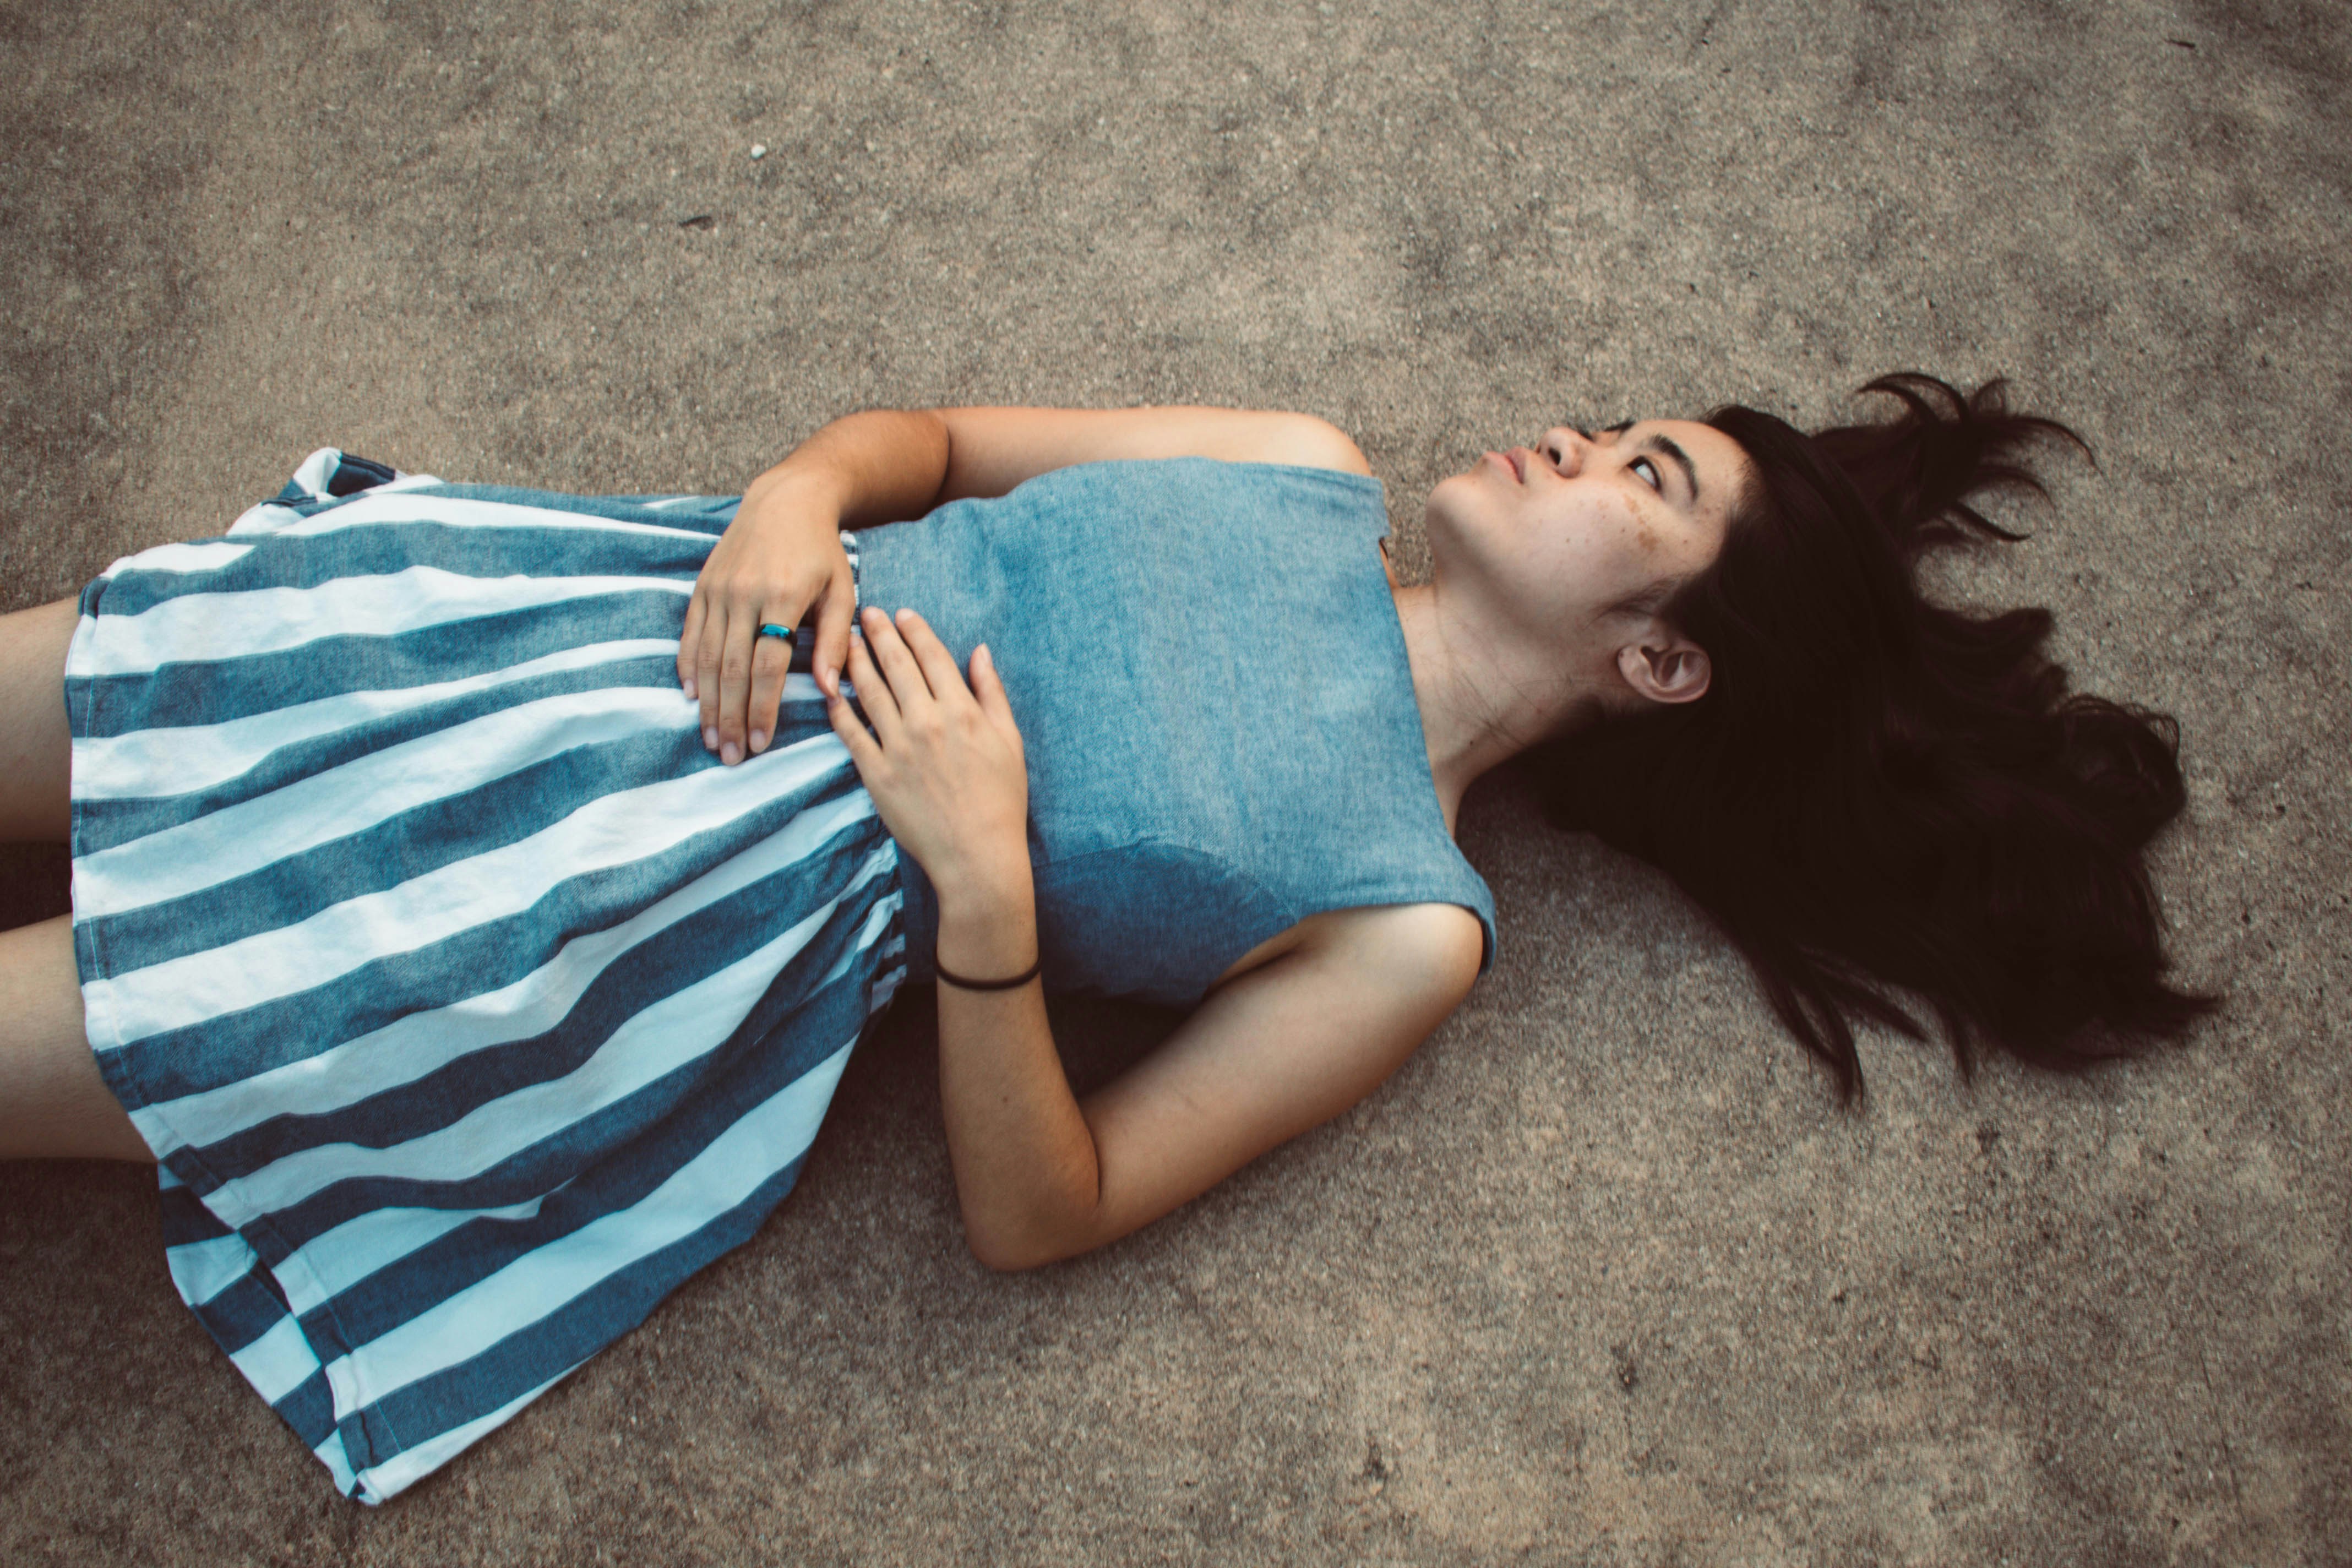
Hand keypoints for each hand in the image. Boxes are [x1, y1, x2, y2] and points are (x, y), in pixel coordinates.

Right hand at [678, 467, 857, 763]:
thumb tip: (828, 691)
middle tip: (730, 757)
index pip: (768, 666)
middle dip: (731, 718)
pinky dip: (688, 667)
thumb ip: (835, 642)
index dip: (762, 709)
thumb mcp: (841, 592)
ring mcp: (718, 590)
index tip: (761, 744)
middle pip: (731, 669)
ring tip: (711, 738)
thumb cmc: (821, 552)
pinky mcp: (702, 586)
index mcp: (782, 597)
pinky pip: (690, 634)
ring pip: (706, 657)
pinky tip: (692, 697)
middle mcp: (744, 594)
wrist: (786, 500)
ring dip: (707, 703)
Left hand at [829, 607, 1029, 900]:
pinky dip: (839, 710)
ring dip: (855, 662)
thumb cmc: (1000, 800)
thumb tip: (979, 652)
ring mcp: (898, 748)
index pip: (932, 656)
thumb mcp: (1010, 741)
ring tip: (846, 642)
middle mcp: (927, 722)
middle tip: (865, 613)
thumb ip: (991, 692)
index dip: (915, 629)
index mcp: (962, 711)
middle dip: (878, 633)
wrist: (976, 855)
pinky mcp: (876, 774)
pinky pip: (851, 734)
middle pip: (896, 665)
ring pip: (869, 692)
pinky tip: (831, 693)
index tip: (902, 613)